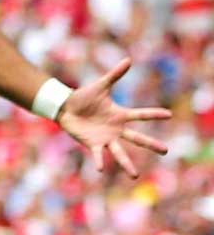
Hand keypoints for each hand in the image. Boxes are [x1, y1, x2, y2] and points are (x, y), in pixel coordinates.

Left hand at [57, 57, 172, 177]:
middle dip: (151, 144)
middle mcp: (116, 129)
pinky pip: (97, 154)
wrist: (66, 107)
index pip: (140, 115)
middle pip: (137, 138)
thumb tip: (128, 60)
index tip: (169, 114)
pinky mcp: (92, 144)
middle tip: (166, 151)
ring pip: (119, 152)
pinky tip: (100, 169)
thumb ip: (114, 75)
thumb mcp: (101, 86)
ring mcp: (105, 138)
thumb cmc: (84, 97)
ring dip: (126, 164)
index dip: (154, 114)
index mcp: (120, 115)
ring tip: (134, 175)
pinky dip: (99, 161)